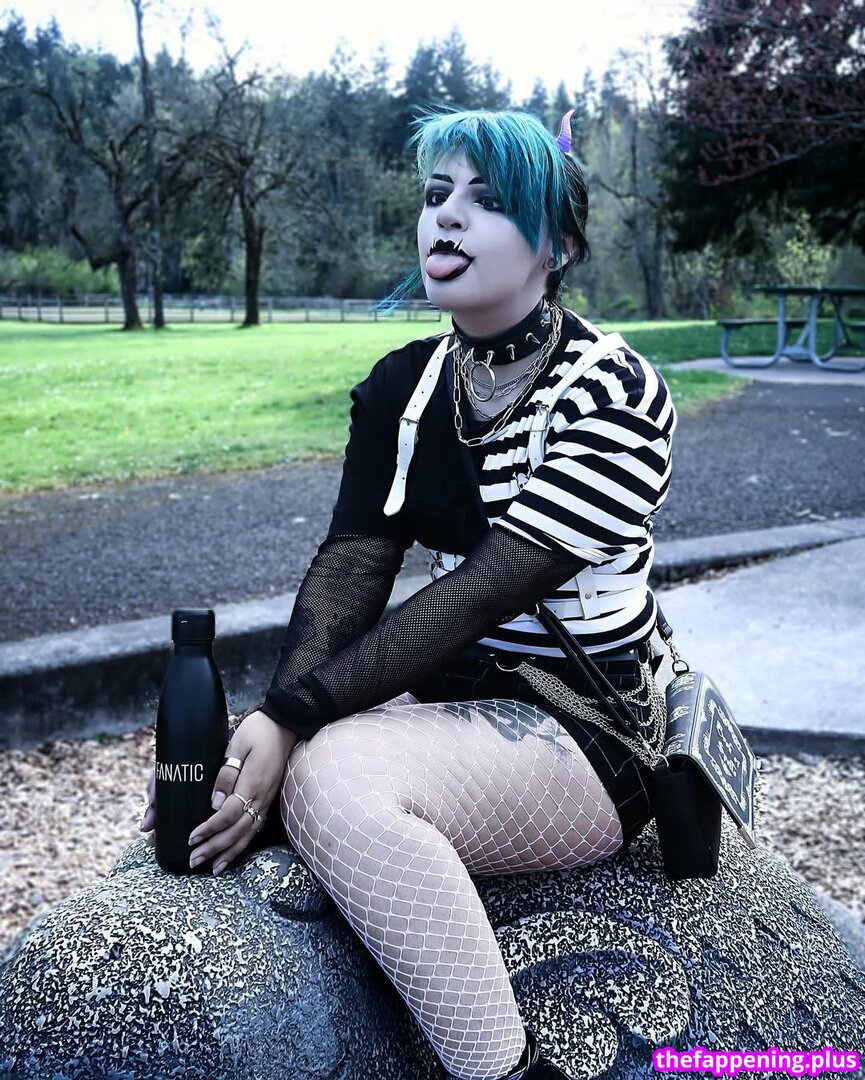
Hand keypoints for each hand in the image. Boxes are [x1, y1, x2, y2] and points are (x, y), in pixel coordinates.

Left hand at [139, 711, 298, 874]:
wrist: (286, 724)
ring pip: (248, 834)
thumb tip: (215, 803)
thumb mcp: (238, 744)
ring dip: (230, 852)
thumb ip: (226, 774)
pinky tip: (233, 851)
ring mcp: (267, 799)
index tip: (191, 838)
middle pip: (237, 830)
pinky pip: (256, 827)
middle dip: (215, 848)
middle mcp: (262, 796)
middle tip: (194, 860)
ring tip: (213, 868)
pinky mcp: (269, 799)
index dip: (209, 829)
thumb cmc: (258, 730)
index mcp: (252, 783)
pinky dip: (244, 843)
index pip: (228, 815)